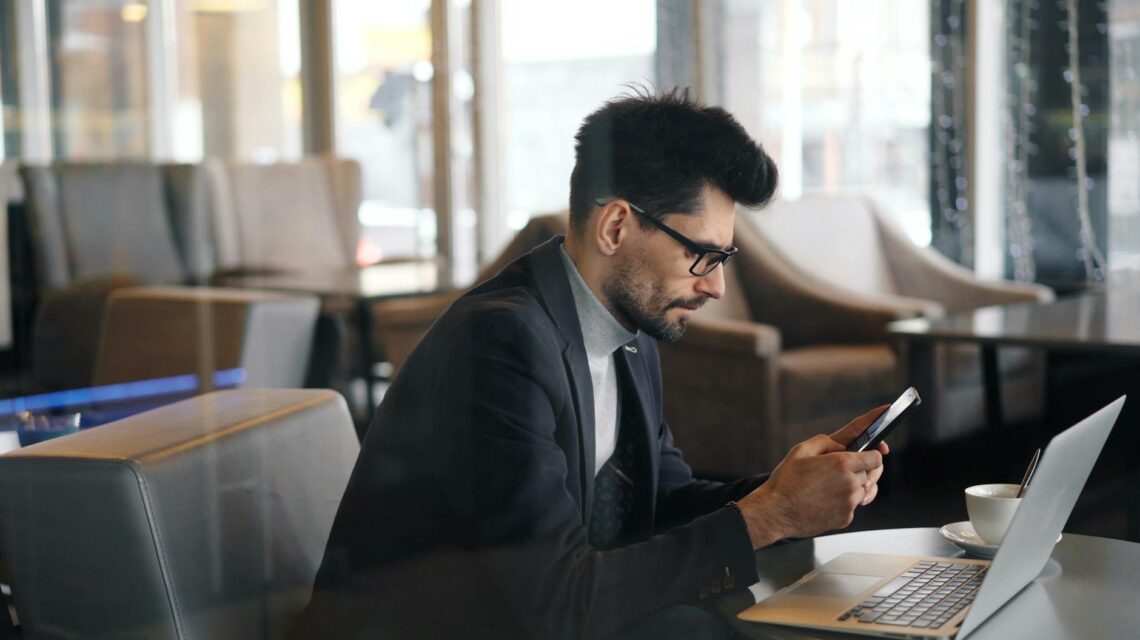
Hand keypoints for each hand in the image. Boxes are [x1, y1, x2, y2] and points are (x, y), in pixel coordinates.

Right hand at [736, 406, 889, 548]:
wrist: (777, 512)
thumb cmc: (786, 481)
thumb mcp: (802, 450)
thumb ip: (827, 442)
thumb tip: (842, 446)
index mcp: (842, 464)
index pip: (875, 458)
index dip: (872, 455)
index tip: (868, 455)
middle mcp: (850, 484)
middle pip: (870, 475)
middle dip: (859, 470)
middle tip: (843, 470)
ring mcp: (849, 503)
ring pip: (863, 491)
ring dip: (853, 487)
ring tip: (830, 486)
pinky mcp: (846, 519)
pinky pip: (852, 506)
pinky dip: (843, 502)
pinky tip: (825, 499)